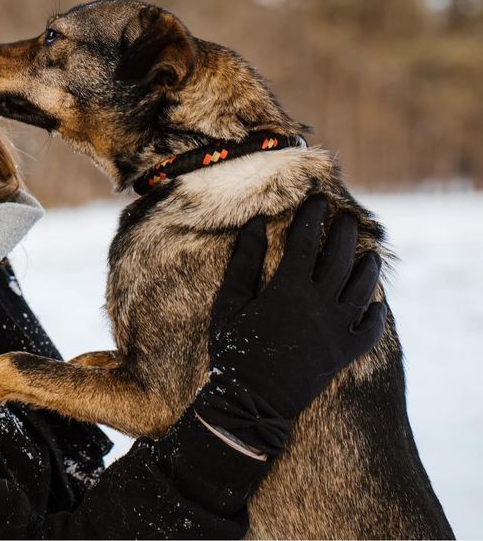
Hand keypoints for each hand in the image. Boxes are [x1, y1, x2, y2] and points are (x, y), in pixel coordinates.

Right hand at [194, 194, 385, 454]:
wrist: (252, 403)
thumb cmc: (232, 351)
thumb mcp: (229, 303)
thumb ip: (243, 262)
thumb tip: (254, 224)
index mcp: (288, 289)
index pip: (305, 241)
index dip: (311, 218)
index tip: (315, 201)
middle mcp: (319, 304)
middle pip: (340, 258)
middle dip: (345, 233)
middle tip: (347, 218)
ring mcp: (336, 330)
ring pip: (362, 289)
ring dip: (368, 268)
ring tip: (370, 253)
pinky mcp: (344, 353)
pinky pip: (370, 329)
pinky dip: (376, 314)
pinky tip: (376, 303)